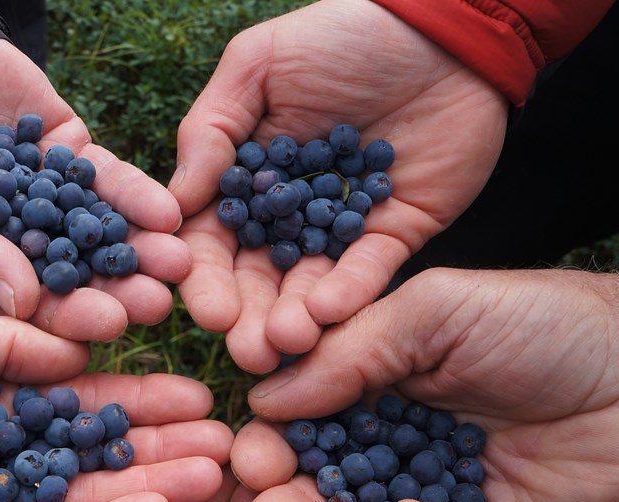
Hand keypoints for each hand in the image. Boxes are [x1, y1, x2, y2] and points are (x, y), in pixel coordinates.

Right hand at [0, 40, 189, 341]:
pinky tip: (167, 214)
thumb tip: (21, 304)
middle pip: (77, 277)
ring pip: (103, 234)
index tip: (107, 327)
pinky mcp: (74, 157)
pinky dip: (138, 198)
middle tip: (157, 305)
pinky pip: (111, 182)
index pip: (29, 305)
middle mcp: (20, 243)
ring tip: (177, 265)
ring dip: (140, 252)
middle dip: (117, 291)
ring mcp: (52, 200)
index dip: (67, 318)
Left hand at [0, 303, 232, 501]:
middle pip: (98, 448)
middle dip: (162, 443)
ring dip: (152, 485)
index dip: (139, 392)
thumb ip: (5, 341)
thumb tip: (79, 349)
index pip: (82, 393)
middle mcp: (4, 446)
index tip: (196, 387)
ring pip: (87, 494)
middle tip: (229, 439)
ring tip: (216, 472)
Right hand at [170, 0, 507, 370]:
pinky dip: (348, 294)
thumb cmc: (341, 35)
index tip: (204, 308)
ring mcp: (341, 230)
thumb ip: (210, 131)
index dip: (204, 277)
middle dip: (248, 318)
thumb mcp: (258, 66)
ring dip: (293, 321)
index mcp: (245, 181)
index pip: (214, 240)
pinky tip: (327, 315)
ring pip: (309, 289)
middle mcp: (288, 216)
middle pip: (258, 279)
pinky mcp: (395, 234)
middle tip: (245, 352)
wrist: (443, 28)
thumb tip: (175, 205)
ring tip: (285, 345)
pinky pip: (369, 272)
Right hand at [234, 267, 618, 501]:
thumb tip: (265, 400)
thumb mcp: (435, 310)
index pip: (299, 423)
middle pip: (316, 488)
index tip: (244, 457)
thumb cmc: (543, 322)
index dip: (267, 444)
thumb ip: (351, 353)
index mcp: (371, 385)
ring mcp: (432, 495)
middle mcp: (391, 444)